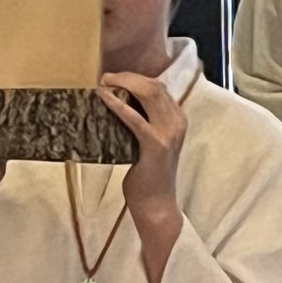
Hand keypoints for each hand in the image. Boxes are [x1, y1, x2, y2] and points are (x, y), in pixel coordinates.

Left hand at [98, 73, 185, 217]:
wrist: (157, 205)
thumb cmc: (149, 177)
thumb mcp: (151, 145)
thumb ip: (144, 126)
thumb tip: (120, 108)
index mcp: (178, 121)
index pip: (159, 88)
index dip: (136, 78)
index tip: (116, 77)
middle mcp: (177, 123)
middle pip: (154, 86)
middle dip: (128, 77)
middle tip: (106, 77)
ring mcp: (168, 133)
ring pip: (148, 94)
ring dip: (123, 84)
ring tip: (104, 82)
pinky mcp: (155, 144)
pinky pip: (134, 117)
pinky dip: (117, 104)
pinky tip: (103, 97)